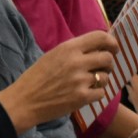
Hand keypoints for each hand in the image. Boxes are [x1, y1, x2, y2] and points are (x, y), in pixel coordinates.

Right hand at [0, 31, 116, 132]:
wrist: (25, 100)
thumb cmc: (36, 77)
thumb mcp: (53, 55)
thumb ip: (74, 51)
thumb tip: (97, 48)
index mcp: (68, 48)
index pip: (100, 37)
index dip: (111, 42)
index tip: (113, 48)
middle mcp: (77, 62)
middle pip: (108, 58)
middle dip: (108, 63)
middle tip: (102, 68)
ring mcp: (80, 80)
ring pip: (106, 77)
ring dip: (101, 80)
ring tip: (88, 83)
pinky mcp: (82, 98)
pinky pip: (101, 93)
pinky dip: (96, 94)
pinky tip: (85, 94)